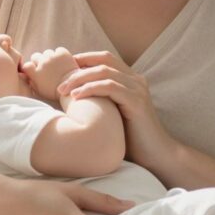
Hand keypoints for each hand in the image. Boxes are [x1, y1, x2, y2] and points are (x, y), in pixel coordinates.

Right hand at [21, 47, 78, 100]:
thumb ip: (31, 81)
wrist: (73, 89)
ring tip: (56, 65)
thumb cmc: (55, 92)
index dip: (30, 67)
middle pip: (36, 56)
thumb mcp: (39, 90)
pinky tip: (63, 62)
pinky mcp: (63, 53)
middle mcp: (43, 63)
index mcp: (36, 73)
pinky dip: (60, 54)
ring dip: (50, 57)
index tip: (34, 70)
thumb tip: (26, 75)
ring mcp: (53, 57)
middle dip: (39, 61)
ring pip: (47, 52)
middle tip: (46, 67)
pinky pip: (58, 50)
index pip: (27, 65)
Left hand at [57, 51, 176, 169]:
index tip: (62, 69)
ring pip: (105, 72)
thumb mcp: (111, 114)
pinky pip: (110, 87)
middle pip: (103, 61)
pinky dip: (91, 89)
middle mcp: (136, 80)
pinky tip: (77, 97)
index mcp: (130, 80)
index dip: (84, 59)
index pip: (105, 59)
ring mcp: (138, 89)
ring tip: (63, 90)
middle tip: (59, 84)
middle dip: (78, 68)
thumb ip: (100, 101)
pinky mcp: (137, 101)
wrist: (155, 156)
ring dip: (80, 79)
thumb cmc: (131, 139)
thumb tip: (71, 96)